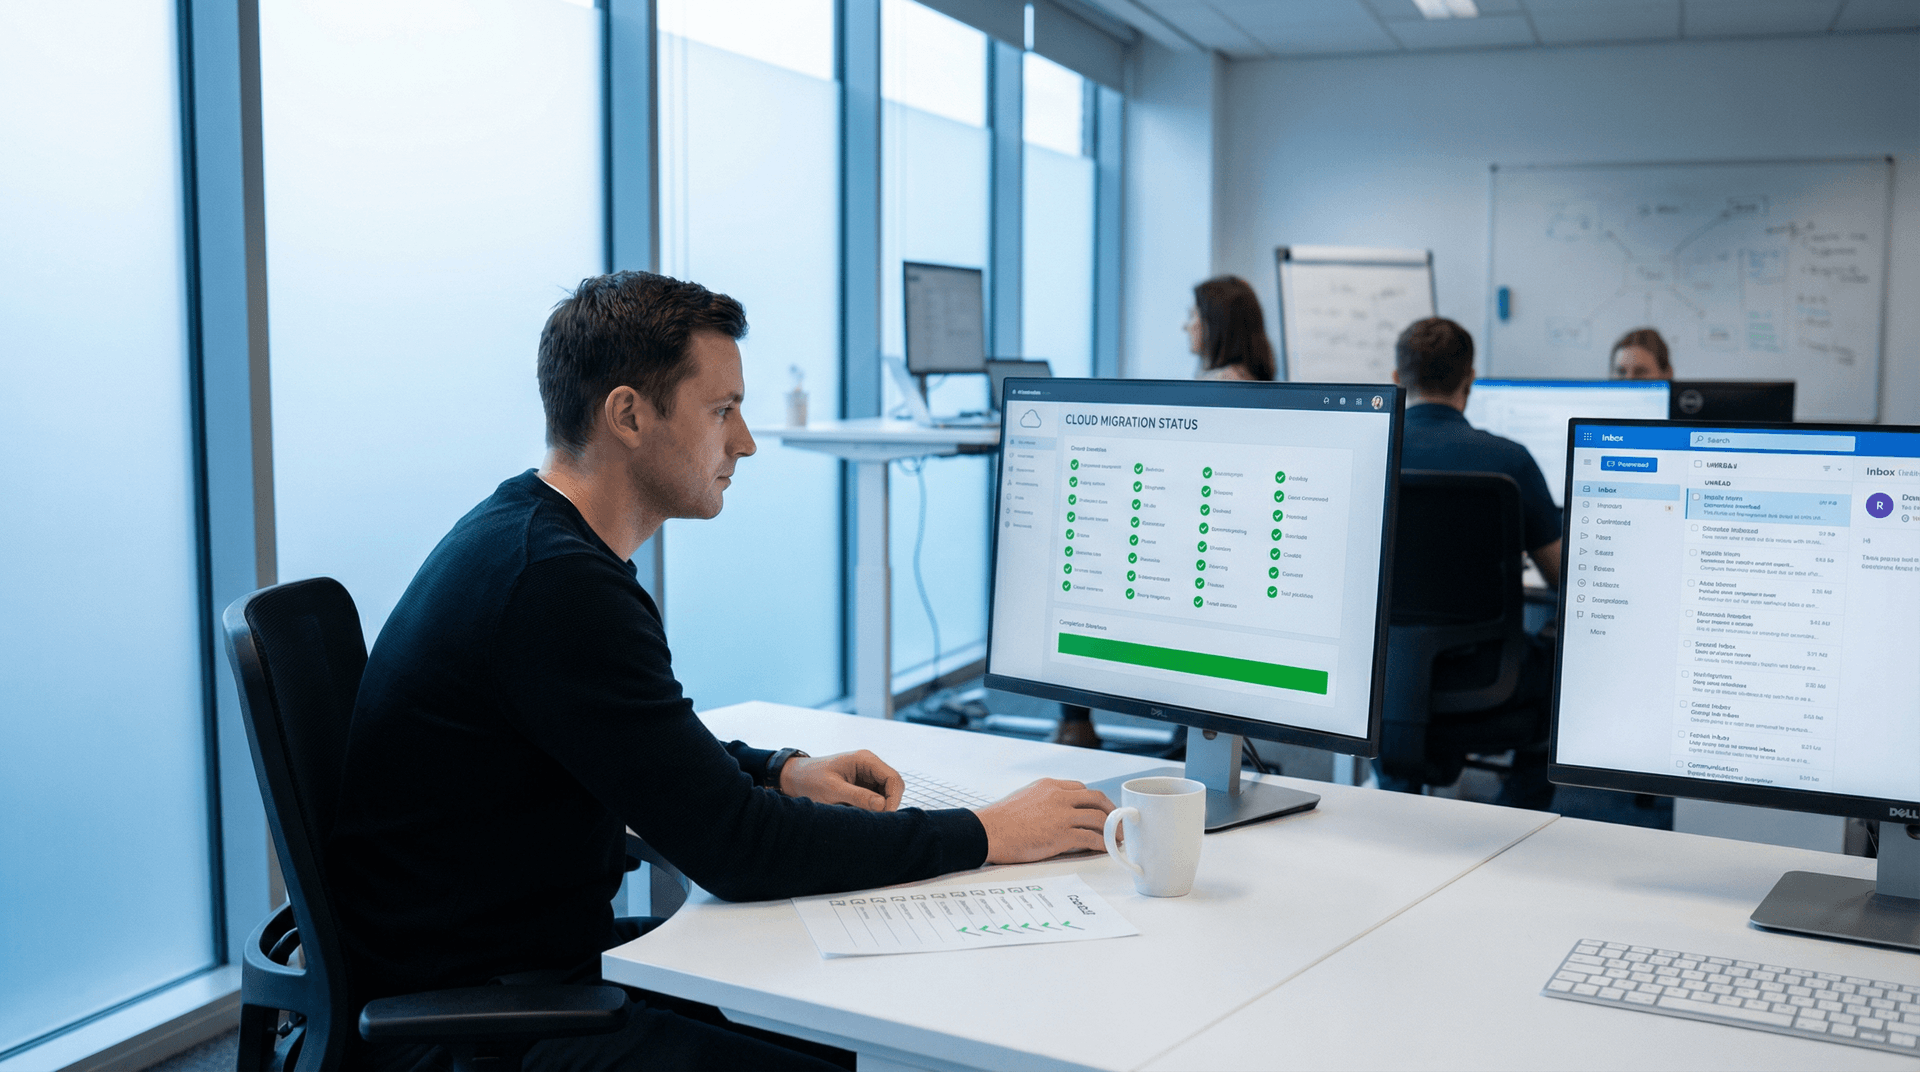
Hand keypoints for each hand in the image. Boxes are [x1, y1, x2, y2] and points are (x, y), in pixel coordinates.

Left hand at [779, 750, 903, 810]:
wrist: (794, 778)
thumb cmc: (810, 780)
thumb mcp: (833, 789)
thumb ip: (858, 796)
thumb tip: (882, 806)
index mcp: (865, 760)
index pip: (893, 778)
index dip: (894, 798)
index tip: (885, 816)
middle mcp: (870, 766)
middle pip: (894, 786)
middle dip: (890, 804)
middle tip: (878, 821)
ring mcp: (867, 776)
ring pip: (887, 794)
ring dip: (882, 807)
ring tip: (869, 820)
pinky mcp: (862, 787)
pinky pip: (876, 799)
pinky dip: (874, 809)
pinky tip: (864, 816)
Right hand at [974, 779, 1115, 862]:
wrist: (987, 831)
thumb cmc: (999, 820)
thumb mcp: (1023, 799)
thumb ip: (1041, 801)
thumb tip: (1051, 814)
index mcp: (1048, 786)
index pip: (1080, 788)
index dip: (1093, 801)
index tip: (1100, 810)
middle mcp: (1058, 796)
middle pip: (1096, 798)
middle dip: (1111, 811)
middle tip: (1117, 822)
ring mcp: (1061, 815)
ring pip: (1098, 818)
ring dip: (1112, 830)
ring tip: (1118, 839)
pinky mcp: (1061, 834)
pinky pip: (1091, 838)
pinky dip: (1103, 844)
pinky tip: (1106, 850)